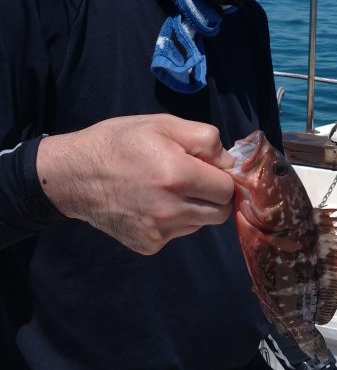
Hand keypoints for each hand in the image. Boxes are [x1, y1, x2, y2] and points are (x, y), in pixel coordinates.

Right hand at [36, 114, 234, 254]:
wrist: (74, 176)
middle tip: (192, 179)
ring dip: (193, 208)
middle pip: (220, 213)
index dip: (221, 176)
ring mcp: (159, 231)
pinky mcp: (149, 245)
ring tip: (166, 189)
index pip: (227, 188)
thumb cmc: (119, 143)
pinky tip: (151, 204)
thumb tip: (229, 162)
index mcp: (178, 175)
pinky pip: (177, 234)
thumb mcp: (162, 124)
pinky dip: (173, 221)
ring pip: (200, 224)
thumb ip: (205, 139)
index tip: (207, 168)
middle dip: (213, 196)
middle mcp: (171, 209)